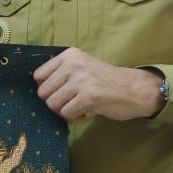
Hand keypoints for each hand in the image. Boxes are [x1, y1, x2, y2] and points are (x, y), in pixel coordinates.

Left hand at [33, 48, 164, 121]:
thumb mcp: (82, 67)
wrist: (135, 89)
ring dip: (65, 111)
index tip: (62, 92)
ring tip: (81, 106)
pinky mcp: (88, 96)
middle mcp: (73, 64)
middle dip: (56, 102)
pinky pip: (66, 114)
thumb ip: (61, 73)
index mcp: (69, 55)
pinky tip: (87, 112)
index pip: (38, 76)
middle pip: (43, 93)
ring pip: (53, 104)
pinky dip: (75, 118)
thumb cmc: (106, 81)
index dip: (48, 89)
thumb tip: (37, 90)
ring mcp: (80, 80)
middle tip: (73, 102)